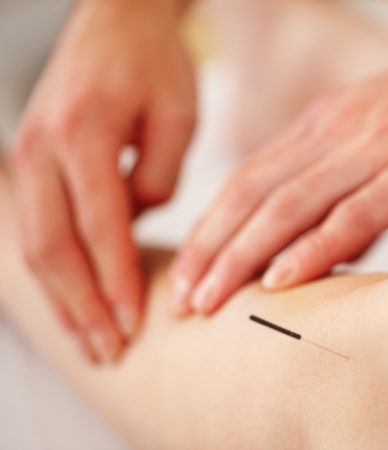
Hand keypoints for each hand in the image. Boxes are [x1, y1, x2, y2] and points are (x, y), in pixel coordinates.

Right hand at [10, 0, 195, 360]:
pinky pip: (34, 228)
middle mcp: (42, 148)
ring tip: (88, 340)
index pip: (100, 228)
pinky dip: (53, 272)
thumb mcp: (178, 116)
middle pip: (53, 248)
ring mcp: (27, 155)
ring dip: (61, 299)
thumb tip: (135, 225)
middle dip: (81, 306)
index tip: (134, 324)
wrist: (116, 18)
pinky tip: (72, 300)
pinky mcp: (31, 162)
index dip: (116, 282)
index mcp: (83, 134)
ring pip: (34, 245)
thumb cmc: (154, 64)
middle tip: (107, 351)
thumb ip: (159, 178)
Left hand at [172, 0, 387, 315]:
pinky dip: (312, 249)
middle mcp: (337, 134)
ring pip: (288, 207)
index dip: (212, 227)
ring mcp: (375, 149)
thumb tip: (331, 239)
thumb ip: (353, 181)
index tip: (188, 268)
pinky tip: (281, 282)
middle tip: (178, 297)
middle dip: (209, 249)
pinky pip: (354, 213)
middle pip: (253, 196)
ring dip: (241, 257)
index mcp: (328, 124)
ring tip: (206, 301)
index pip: (250, 179)